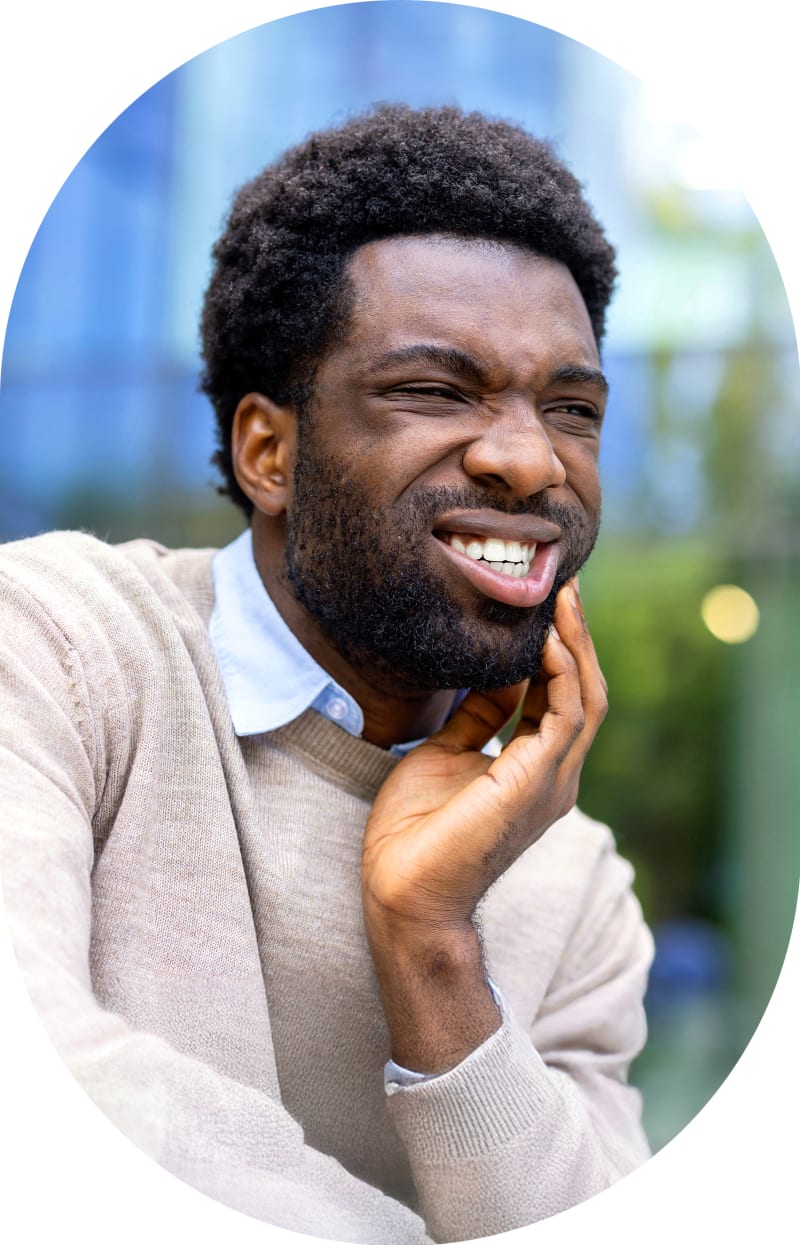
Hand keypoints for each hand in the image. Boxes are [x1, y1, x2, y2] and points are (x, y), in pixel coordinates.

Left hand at [361, 578, 607, 1070]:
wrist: (402, 892)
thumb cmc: (416, 833)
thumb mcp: (446, 753)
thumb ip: (477, 717)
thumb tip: (494, 676)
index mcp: (535, 769)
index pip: (561, 695)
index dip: (557, 647)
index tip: (543, 601)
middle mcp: (555, 774)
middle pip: (584, 689)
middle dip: (574, 636)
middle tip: (561, 586)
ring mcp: (552, 780)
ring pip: (586, 697)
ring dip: (574, 644)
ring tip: (558, 599)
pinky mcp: (536, 783)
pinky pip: (565, 715)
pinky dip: (560, 673)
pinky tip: (544, 639)